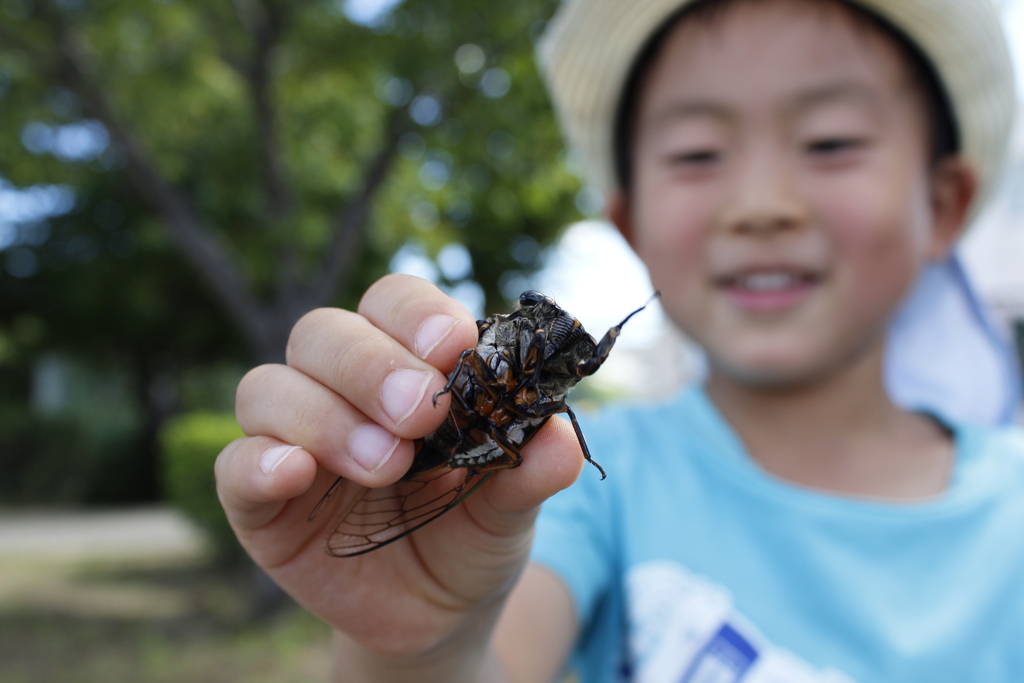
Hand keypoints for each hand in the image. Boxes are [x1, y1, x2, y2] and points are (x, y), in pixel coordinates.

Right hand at [215, 274, 584, 671]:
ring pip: (270, 387)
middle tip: (419, 412)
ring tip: (386, 464)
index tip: (453, 348)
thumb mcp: (510, 504)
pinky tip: (295, 472)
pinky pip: (236, 465)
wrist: (436, 614)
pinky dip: (259, 461)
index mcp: (404, 366)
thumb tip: (561, 437)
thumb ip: (531, 469)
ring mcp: (294, 440)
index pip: (393, 303)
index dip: (416, 314)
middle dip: (370, 366)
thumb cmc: (471, 533)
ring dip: (326, 416)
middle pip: (324, 334)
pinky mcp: (260, 501)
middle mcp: (340, 389)